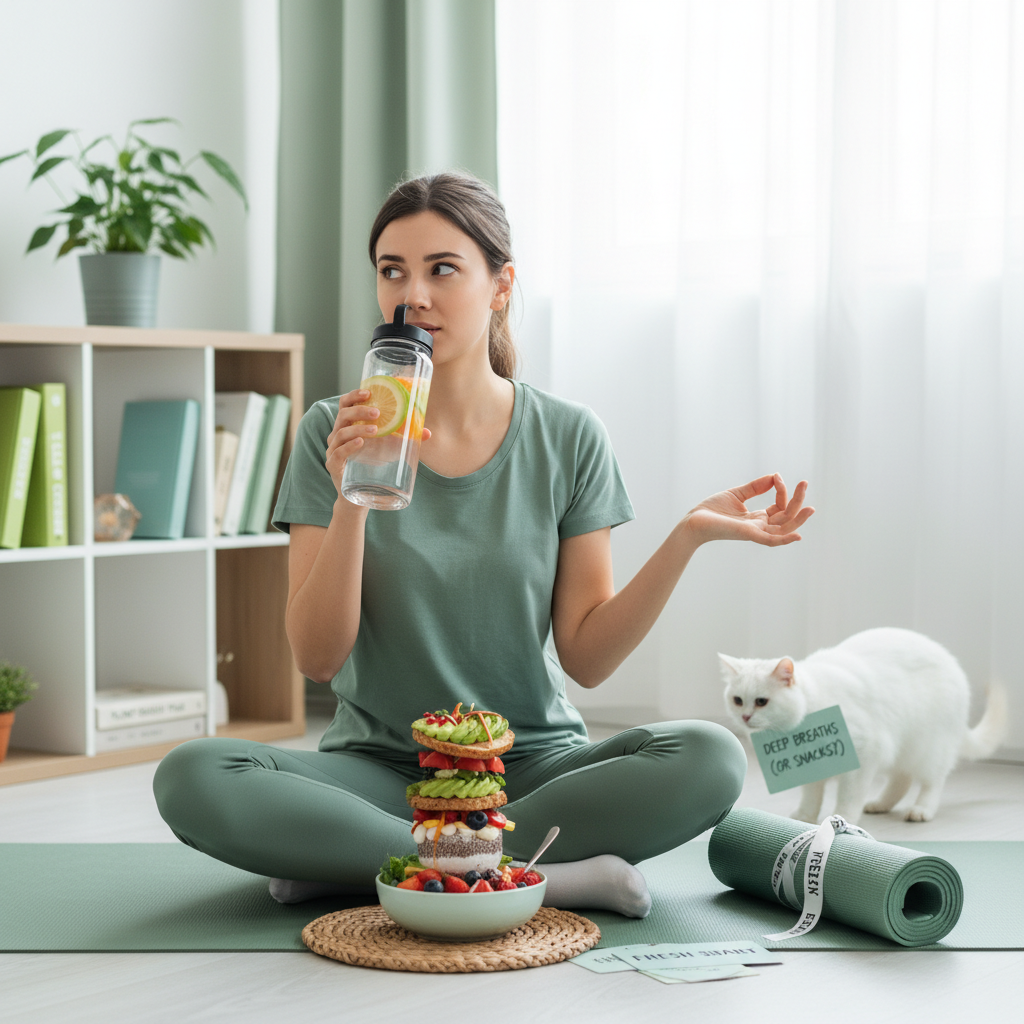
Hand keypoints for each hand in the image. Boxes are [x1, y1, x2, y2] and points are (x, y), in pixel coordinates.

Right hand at [325, 388, 430, 498]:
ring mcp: (333, 450)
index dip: (354, 396)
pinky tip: (361, 443)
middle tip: (378, 412)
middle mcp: (337, 435)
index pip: (345, 404)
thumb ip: (405, 439)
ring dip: (358, 428)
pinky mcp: (333, 465)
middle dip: (360, 411)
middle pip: (343, 415)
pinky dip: (349, 446)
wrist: (359, 496)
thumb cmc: (372, 466)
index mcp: (348, 426)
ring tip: (376, 429)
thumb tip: (427, 433)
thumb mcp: (389, 449)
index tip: (369, 392)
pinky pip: (338, 452)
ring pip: (341, 433)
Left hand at [682, 473, 813, 546]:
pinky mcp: (749, 535)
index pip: (779, 506)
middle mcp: (759, 526)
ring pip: (784, 529)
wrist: (694, 521)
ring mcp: (755, 532)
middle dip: (797, 500)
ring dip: (798, 519)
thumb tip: (775, 476)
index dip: (782, 490)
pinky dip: (785, 539)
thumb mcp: (737, 494)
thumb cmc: (712, 510)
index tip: (776, 476)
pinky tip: (797, 535)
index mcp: (757, 518)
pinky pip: (771, 540)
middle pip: (786, 516)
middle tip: (805, 483)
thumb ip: (756, 487)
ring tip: (810, 508)